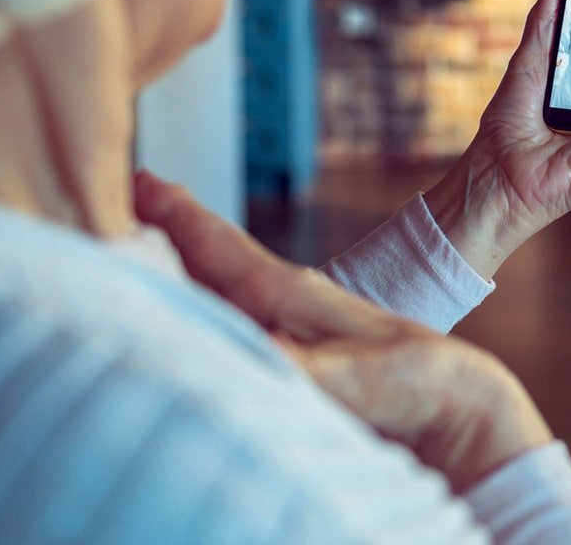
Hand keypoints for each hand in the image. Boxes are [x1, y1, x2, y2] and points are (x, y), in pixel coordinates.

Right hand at [133, 170, 551, 491]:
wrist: (451, 391)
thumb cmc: (408, 378)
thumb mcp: (354, 376)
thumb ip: (301, 369)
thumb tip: (251, 356)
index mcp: (289, 294)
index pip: (220, 247)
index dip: (177, 215)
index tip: (139, 180)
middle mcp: (283, 300)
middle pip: (210, 258)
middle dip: (164, 231)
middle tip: (120, 200)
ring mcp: (288, 322)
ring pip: (221, 284)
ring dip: (180, 265)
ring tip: (138, 245)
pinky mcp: (295, 350)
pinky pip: (236, 317)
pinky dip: (205, 304)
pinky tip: (189, 310)